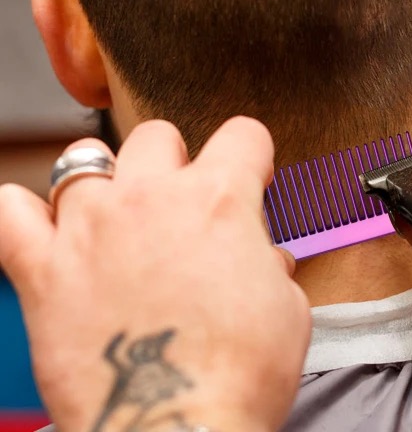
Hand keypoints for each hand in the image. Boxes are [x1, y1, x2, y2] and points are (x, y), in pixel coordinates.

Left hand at [0, 117, 310, 431]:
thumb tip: (262, 264)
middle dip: (174, 161)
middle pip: (157, 136)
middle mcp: (151, 198)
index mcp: (219, 198)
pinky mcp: (43, 271)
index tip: (249, 177)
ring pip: (82, 160)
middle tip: (180, 203)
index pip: (243, 134)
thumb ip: (270, 269)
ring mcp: (91, 228)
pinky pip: (11, 212)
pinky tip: (47, 229)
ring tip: (113, 213)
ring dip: (103, 180)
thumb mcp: (286, 309)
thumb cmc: (236, 374)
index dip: (252, 155)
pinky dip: (24, 213)